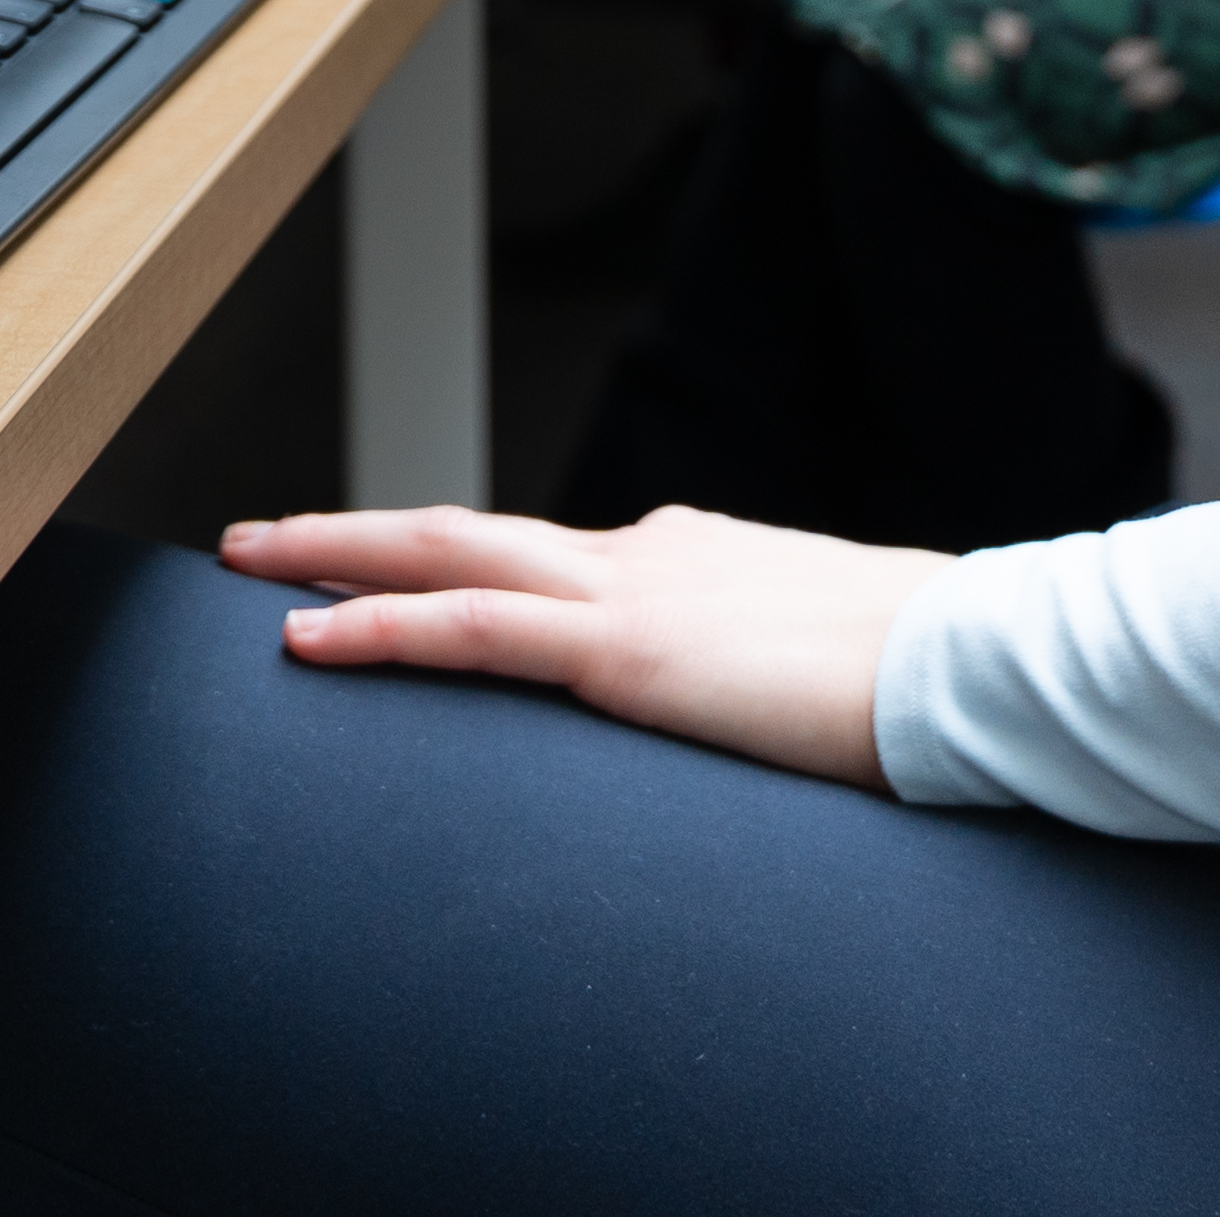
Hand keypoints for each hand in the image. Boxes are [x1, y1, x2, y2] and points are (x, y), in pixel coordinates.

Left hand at [220, 504, 937, 788]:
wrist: (967, 660)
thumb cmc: (916, 671)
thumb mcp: (813, 661)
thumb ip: (756, 664)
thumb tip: (745, 692)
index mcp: (687, 560)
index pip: (541, 555)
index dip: (453, 560)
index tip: (391, 566)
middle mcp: (642, 556)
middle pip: (465, 528)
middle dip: (357, 531)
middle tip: (265, 541)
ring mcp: (628, 592)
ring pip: (444, 554)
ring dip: (336, 558)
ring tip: (252, 567)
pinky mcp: (624, 650)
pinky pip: (470, 628)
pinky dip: (380, 624)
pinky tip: (310, 639)